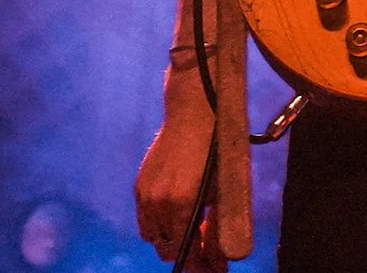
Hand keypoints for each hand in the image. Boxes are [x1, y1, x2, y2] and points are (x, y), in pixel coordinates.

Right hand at [135, 71, 226, 269]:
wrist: (193, 110)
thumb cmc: (218, 145)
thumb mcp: (226, 185)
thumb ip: (220, 222)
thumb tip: (221, 254)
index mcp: (183, 203)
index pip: (185, 251)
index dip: (200, 265)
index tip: (215, 269)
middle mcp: (158, 203)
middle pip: (166, 249)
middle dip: (188, 255)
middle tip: (209, 254)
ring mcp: (145, 193)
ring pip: (153, 236)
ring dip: (172, 239)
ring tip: (195, 232)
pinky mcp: (140, 184)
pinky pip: (146, 218)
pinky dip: (161, 224)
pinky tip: (180, 215)